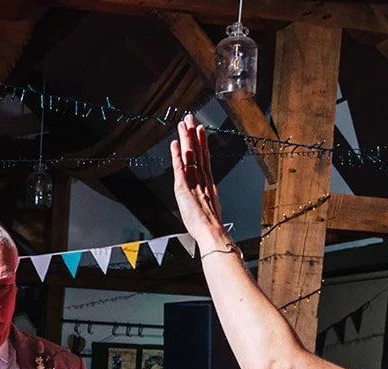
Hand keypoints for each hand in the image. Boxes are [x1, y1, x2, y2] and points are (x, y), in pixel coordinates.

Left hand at [169, 114, 229, 253]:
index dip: (202, 143)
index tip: (200, 130)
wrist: (212, 231)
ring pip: (190, 155)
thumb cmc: (210, 227)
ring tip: (184, 123)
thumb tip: (210, 201)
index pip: (204, 159)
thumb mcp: (208, 210)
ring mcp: (194, 181)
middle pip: (198, 152)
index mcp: (208, 184)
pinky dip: (178, 154)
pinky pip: (181, 167)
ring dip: (186, 138)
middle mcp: (202, 179)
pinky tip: (176, 143)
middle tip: (191, 118)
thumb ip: (208, 202)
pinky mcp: (184, 187)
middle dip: (194, 134)